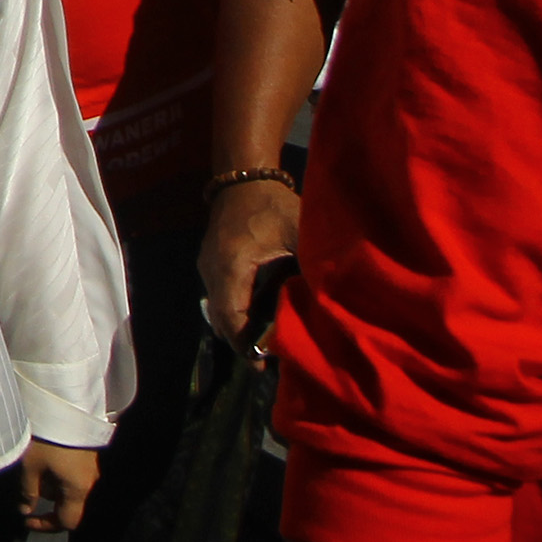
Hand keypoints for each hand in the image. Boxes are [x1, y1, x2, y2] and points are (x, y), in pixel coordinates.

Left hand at [19, 439, 101, 532]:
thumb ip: (29, 492)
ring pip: (71, 488)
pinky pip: (74, 474)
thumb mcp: (31, 466)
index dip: (46, 525)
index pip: (67, 521)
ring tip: (34, 465)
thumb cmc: (47, 438)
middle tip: (29, 486)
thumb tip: (26, 509)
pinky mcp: (90, 455)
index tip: (27, 520)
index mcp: (78, 489)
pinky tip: (45, 458)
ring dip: (52, 485)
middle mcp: (90, 482)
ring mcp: (92, 468)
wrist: (66, 404)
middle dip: (47, 500)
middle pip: (70, 504)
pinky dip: (58, 474)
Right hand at [199, 175, 303, 354]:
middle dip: (242, 341)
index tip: (263, 364)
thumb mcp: (297, 230)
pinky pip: (220, 296)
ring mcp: (208, 266)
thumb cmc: (272, 204)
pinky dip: (236, 311)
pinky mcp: (211, 262)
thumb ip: (311, 263)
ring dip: (238, 327)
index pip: (232, 315)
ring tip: (264, 344)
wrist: (243, 176)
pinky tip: (259, 316)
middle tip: (267, 361)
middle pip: (222, 318)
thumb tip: (333, 297)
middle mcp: (212, 269)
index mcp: (232, 265)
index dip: (245, 343)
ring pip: (218, 309)